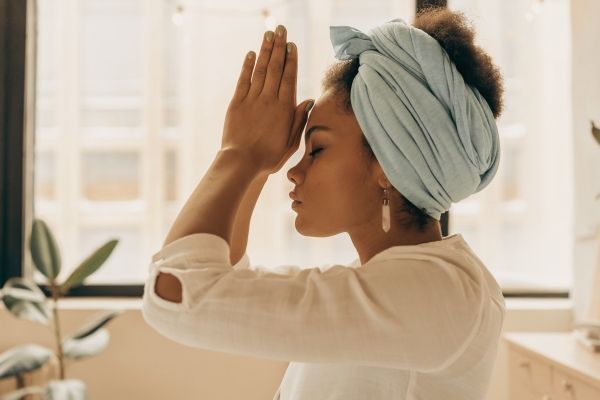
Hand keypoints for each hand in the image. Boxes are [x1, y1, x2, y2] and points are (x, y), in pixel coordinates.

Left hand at [220, 25, 314, 174]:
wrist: (242, 163)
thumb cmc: (269, 157)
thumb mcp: (291, 142)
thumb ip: (299, 120)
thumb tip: (308, 100)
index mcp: (284, 108)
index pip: (289, 77)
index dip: (291, 59)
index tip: (292, 44)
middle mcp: (269, 100)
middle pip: (275, 68)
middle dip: (278, 47)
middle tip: (280, 29)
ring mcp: (252, 100)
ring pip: (260, 70)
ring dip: (265, 51)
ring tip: (268, 34)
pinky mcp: (237, 104)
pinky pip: (243, 80)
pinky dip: (248, 66)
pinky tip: (251, 54)